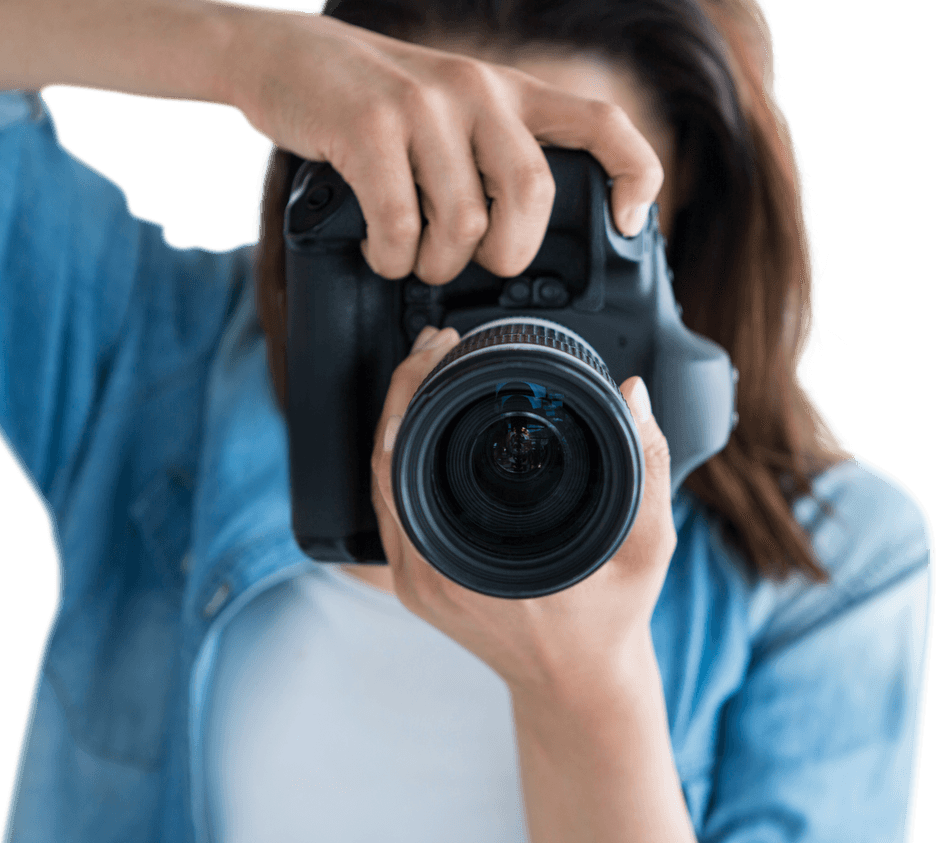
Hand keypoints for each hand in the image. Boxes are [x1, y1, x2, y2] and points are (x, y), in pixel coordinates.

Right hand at [226, 7, 662, 284]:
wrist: (281, 53)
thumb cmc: (369, 98)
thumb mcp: (447, 106)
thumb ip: (489, 148)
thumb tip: (520, 230)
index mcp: (506, 91)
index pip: (600, 122)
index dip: (634, 175)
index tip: (629, 222)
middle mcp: (475, 91)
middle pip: (532, 192)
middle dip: (509, 252)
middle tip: (480, 265)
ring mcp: (422, 108)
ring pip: (462, 220)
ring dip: (437, 264)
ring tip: (413, 260)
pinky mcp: (368, 128)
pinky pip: (399, 224)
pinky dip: (392, 257)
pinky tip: (381, 251)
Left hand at [370, 325, 677, 705]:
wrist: (577, 684)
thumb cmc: (609, 620)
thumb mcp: (647, 545)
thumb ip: (646, 466)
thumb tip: (631, 393)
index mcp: (465, 563)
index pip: (406, 454)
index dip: (414, 387)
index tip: (438, 345)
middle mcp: (425, 572)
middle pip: (383, 458)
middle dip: (403, 388)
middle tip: (434, 344)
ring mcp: (414, 579)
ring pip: (381, 478)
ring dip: (398, 417)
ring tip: (427, 369)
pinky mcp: (416, 579)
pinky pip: (393, 503)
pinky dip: (401, 454)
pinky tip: (423, 420)